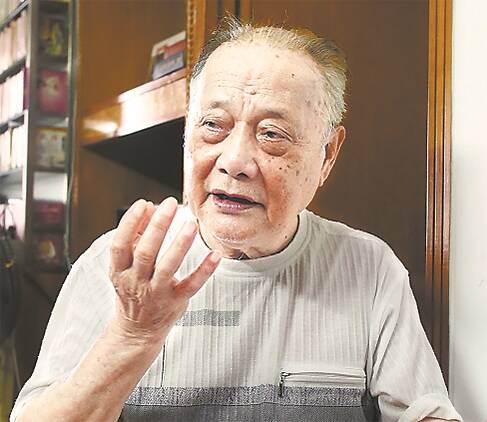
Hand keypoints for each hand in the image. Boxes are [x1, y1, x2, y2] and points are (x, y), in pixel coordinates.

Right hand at [108, 197, 220, 344]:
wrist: (137, 330)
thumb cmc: (133, 289)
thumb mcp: (126, 264)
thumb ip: (136, 234)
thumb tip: (148, 207)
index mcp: (120, 271)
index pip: (120, 244)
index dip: (130, 223)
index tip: (144, 204)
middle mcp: (136, 282)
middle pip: (146, 252)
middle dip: (158, 226)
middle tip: (171, 205)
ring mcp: (157, 294)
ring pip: (168, 267)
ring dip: (180, 244)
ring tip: (191, 223)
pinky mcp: (176, 301)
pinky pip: (191, 285)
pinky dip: (204, 270)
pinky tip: (215, 254)